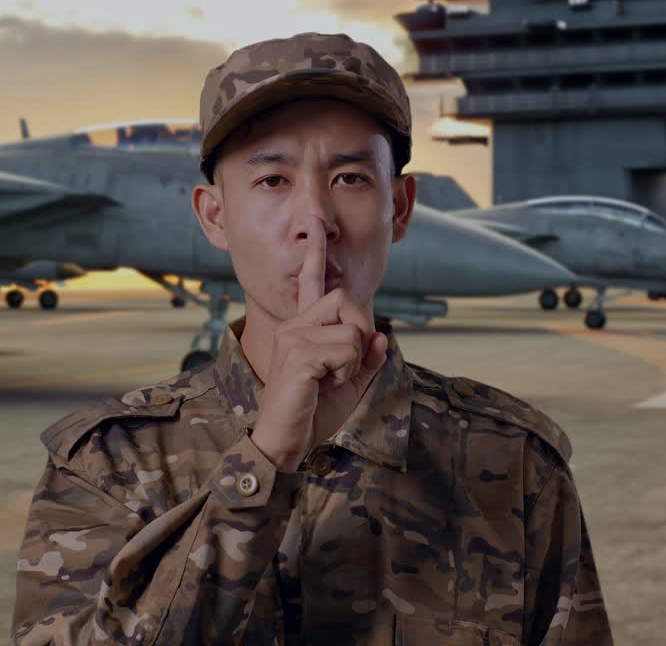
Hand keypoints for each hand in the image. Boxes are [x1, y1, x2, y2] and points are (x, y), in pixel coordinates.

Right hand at [250, 215, 388, 470]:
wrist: (286, 441)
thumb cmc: (313, 412)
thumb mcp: (350, 382)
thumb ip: (366, 357)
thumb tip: (379, 335)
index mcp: (303, 327)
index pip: (313, 283)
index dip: (317, 253)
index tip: (318, 224)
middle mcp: (294, 324)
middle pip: (346, 300)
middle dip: (360, 333)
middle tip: (342, 368)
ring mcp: (293, 335)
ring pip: (352, 329)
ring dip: (353, 362)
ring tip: (329, 381)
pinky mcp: (297, 353)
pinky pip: (347, 348)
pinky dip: (347, 372)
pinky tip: (324, 385)